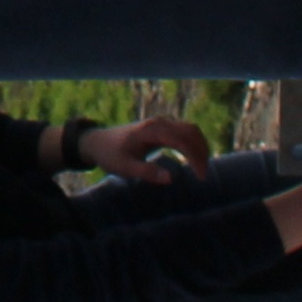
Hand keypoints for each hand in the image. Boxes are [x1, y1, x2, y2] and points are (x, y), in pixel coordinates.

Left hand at [70, 113, 211, 185]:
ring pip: (190, 129)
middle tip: (203, 176)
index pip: (182, 141)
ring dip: (200, 146)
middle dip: (201, 152)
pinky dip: (194, 143)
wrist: (98, 142)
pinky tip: (194, 159)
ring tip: (201, 169)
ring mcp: (160, 123)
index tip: (201, 177)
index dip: (195, 158)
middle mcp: (158, 123)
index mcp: (151, 131)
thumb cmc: (110, 155)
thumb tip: (170, 178)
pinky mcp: (161, 127)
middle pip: (190, 132)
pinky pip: (184, 131)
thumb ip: (146, 172)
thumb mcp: (125, 168)